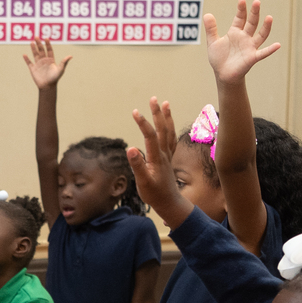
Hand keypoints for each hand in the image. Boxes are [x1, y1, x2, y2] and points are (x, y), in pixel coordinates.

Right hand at [21, 39, 70, 89]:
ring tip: (31, 42)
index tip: (46, 38)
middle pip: (41, 50)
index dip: (48, 44)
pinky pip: (29, 63)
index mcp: (51, 60)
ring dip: (33, 48)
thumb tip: (71, 56)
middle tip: (36, 37)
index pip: (49, 50)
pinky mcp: (33, 69)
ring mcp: (38, 64)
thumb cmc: (55, 78)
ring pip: (35, 54)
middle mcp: (44, 60)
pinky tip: (24, 54)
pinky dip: (26, 59)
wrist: (47, 86)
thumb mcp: (60, 70)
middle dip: (39, 43)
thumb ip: (64, 62)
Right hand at [126, 97, 192, 226]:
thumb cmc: (154, 194)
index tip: (136, 111)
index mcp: (156, 158)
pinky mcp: (169, 159)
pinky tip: (168, 123)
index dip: (143, 123)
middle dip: (157, 114)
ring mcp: (168, 155)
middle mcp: (164, 154)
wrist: (170, 203)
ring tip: (165, 104)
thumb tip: (130, 148)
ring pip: (169, 132)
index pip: (150, 136)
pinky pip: (172, 139)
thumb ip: (137, 165)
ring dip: (167, 117)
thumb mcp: (143, 182)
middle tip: (153, 99)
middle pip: (162, 130)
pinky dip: (171, 128)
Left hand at [205, 0, 280, 85]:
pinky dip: (270, 50)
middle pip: (252, 23)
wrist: (222, 74)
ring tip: (269, 17)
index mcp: (235, 32)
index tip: (242, 0)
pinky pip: (263, 53)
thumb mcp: (213, 42)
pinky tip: (277, 45)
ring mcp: (250, 47)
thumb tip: (207, 14)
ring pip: (260, 35)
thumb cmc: (219, 58)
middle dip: (254, 13)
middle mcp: (245, 37)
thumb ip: (211, 29)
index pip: (240, 18)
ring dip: (265, 27)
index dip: (241, 9)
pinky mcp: (252, 58)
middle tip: (257, 2)